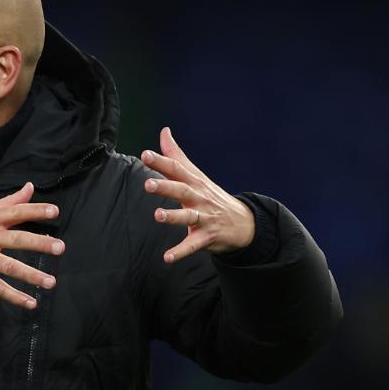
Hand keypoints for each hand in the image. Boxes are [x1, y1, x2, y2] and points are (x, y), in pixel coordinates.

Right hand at [0, 182, 63, 307]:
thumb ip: (7, 202)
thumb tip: (30, 187)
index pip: (15, 212)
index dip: (35, 211)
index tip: (54, 212)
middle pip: (15, 239)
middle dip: (38, 243)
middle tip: (59, 247)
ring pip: (8, 267)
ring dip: (31, 275)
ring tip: (51, 282)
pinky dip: (14, 297)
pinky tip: (31, 303)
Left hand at [141, 127, 255, 262]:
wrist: (244, 223)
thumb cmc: (211, 195)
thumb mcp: (195, 174)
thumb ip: (176, 155)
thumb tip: (164, 131)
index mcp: (193, 182)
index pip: (176, 169)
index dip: (160, 162)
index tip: (145, 155)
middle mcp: (199, 197)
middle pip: (181, 190)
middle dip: (165, 187)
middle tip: (147, 184)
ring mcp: (204, 217)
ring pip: (188, 217)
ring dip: (173, 217)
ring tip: (157, 216)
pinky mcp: (207, 236)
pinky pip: (193, 245)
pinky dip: (180, 251)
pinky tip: (167, 258)